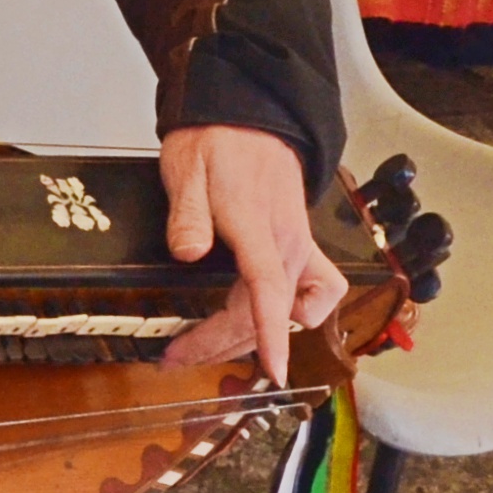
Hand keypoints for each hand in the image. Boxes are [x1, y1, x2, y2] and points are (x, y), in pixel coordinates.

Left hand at [157, 124, 347, 385]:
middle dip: (220, 344)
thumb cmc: (217, 143)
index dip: (271, 334)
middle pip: (265, 312)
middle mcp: (287, 244)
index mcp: (257, 228)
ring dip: (248, 336)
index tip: (274, 372)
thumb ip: (188, 215)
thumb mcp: (186, 170)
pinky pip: (317, 291)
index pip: (269, 289)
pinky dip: (298, 313)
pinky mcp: (301, 247)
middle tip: (175, 356)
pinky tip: (274, 318)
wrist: (248, 120)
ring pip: (286, 311)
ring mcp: (299, 247)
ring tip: (206, 345)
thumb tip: (188, 253)